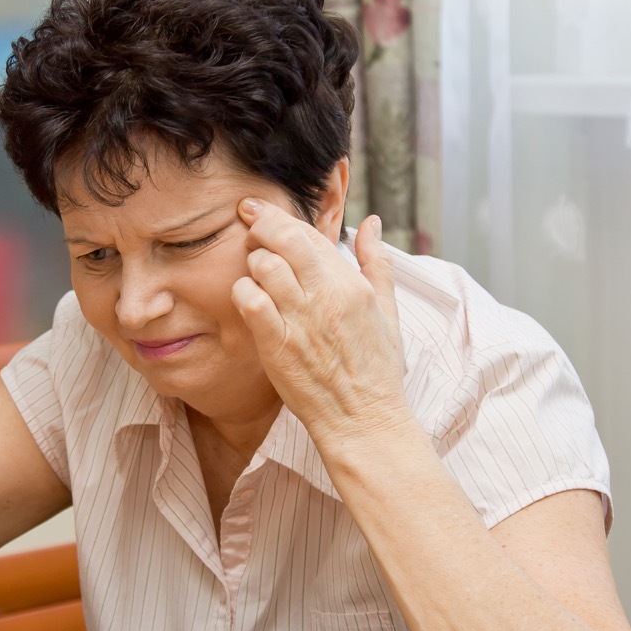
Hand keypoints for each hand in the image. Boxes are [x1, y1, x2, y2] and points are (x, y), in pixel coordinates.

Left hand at [231, 201, 408, 443]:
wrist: (363, 419)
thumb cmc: (376, 369)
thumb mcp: (388, 310)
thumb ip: (377, 262)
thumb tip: (373, 222)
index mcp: (353, 285)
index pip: (311, 234)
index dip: (281, 218)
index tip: (260, 210)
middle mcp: (327, 297)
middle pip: (285, 240)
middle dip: (261, 225)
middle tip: (247, 224)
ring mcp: (300, 320)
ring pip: (264, 266)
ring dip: (253, 262)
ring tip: (255, 272)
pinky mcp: (277, 344)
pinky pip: (250, 301)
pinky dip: (243, 292)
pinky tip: (249, 299)